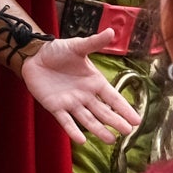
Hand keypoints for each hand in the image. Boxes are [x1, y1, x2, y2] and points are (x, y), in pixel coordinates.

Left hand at [18, 31, 143, 143]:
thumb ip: (94, 43)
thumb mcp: (78, 46)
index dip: (124, 108)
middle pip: (103, 112)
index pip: (113, 97)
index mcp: (94, 82)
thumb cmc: (58, 50)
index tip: (137, 120)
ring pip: (88, 120)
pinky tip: (82, 141)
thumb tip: (112, 31)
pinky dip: (73, 131)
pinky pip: (65, 121)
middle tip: (128, 132)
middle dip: (115, 121)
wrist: (35, 56)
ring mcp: (71, 103)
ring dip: (99, 130)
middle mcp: (85, 95)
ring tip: (111, 140)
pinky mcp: (55, 107)